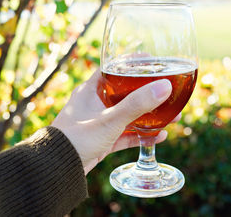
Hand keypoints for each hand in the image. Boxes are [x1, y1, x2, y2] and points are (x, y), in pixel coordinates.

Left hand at [52, 69, 178, 174]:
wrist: (58, 169)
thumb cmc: (77, 138)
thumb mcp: (110, 119)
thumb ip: (137, 104)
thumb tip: (164, 86)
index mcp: (91, 89)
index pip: (114, 68)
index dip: (133, 63)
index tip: (153, 61)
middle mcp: (95, 103)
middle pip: (127, 92)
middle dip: (148, 94)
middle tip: (167, 92)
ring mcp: (99, 121)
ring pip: (129, 114)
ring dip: (149, 116)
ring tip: (172, 116)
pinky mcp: (103, 139)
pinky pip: (126, 133)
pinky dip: (141, 134)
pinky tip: (159, 136)